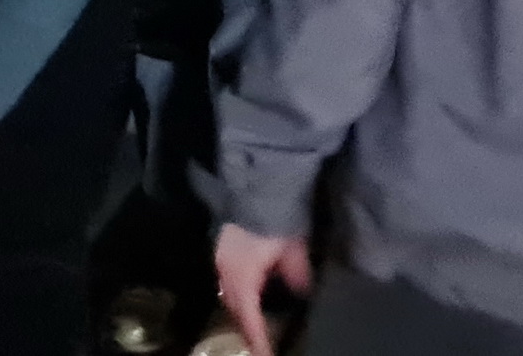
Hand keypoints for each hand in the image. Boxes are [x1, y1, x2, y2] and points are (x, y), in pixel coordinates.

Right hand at [215, 225, 312, 355]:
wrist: (256, 183)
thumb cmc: (275, 218)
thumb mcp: (293, 249)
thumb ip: (297, 274)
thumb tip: (301, 292)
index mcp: (241, 276)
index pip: (249, 318)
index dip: (258, 340)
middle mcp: (226, 272)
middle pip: (236, 310)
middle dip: (248, 329)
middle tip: (262, 344)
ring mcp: (221, 258)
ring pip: (230, 296)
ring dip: (244, 311)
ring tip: (258, 324)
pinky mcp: (223, 248)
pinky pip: (229, 281)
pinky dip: (241, 294)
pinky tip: (253, 295)